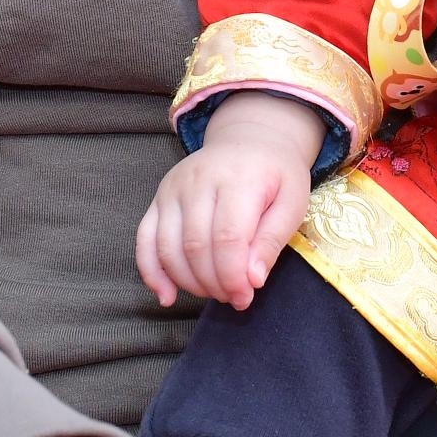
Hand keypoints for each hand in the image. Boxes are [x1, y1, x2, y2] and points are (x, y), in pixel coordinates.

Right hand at [136, 92, 321, 309]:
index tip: (245, 297)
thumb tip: (252, 280)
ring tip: (213, 291)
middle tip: (233, 297)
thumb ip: (272, 240)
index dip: (233, 276)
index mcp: (238, 178)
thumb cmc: (275, 174)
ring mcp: (172, 188)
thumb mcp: (292, 202)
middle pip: (195, 246)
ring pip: (168, 247)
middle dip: (214, 283)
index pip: (228, 238)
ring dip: (188, 282)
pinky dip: (151, 272)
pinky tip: (166, 295)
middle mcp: (198, 180)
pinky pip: (144, 239)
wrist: (250, 140)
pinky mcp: (158, 198)